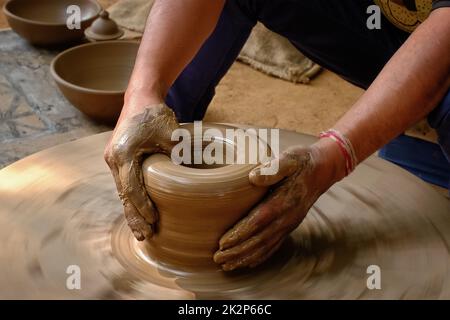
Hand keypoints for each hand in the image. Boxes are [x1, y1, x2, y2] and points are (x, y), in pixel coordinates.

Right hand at [104, 102, 178, 240]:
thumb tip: (195, 177)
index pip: (132, 188)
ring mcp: (113, 160)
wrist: (140, 98)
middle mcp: (113, 159)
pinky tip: (138, 213)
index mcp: (123, 154)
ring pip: (123, 192)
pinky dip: (131, 199)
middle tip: (145, 236)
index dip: (142, 207)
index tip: (153, 221)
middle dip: (134, 217)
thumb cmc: (155, 115)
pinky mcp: (118, 160)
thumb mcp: (170, 134)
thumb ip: (179, 156)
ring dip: (131, 211)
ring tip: (141, 231)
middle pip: (124, 195)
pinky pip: (124, 184)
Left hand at [213, 141, 344, 270]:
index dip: (240, 233)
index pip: (258, 221)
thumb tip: (253, 177)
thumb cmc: (302, 161)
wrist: (323, 169)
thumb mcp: (289, 159)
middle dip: (238, 251)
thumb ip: (273, 169)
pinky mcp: (290, 226)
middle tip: (218, 259)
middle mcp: (287, 217)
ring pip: (266, 246)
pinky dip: (260, 257)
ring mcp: (289, 224)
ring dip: (246, 258)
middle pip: (259, 240)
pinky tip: (248, 263)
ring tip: (227, 266)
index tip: (223, 243)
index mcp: (284, 201)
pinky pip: (274, 245)